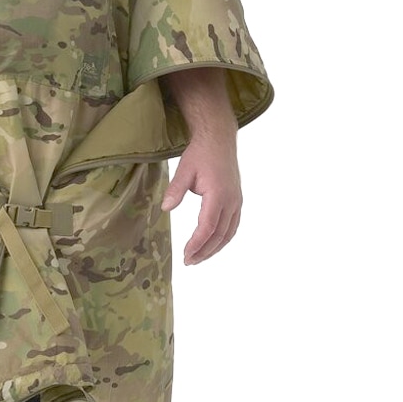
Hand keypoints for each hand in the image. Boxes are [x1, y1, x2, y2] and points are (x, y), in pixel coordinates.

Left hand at [161, 134, 242, 264]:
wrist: (219, 139)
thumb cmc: (200, 154)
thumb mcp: (184, 170)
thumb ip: (175, 190)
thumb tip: (165, 208)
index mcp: (218, 195)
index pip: (207, 227)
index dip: (196, 244)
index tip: (185, 255)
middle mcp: (231, 201)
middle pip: (219, 235)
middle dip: (204, 251)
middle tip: (189, 262)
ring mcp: (236, 201)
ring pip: (229, 233)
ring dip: (215, 248)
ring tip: (199, 258)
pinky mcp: (237, 200)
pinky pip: (233, 226)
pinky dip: (223, 239)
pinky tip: (213, 245)